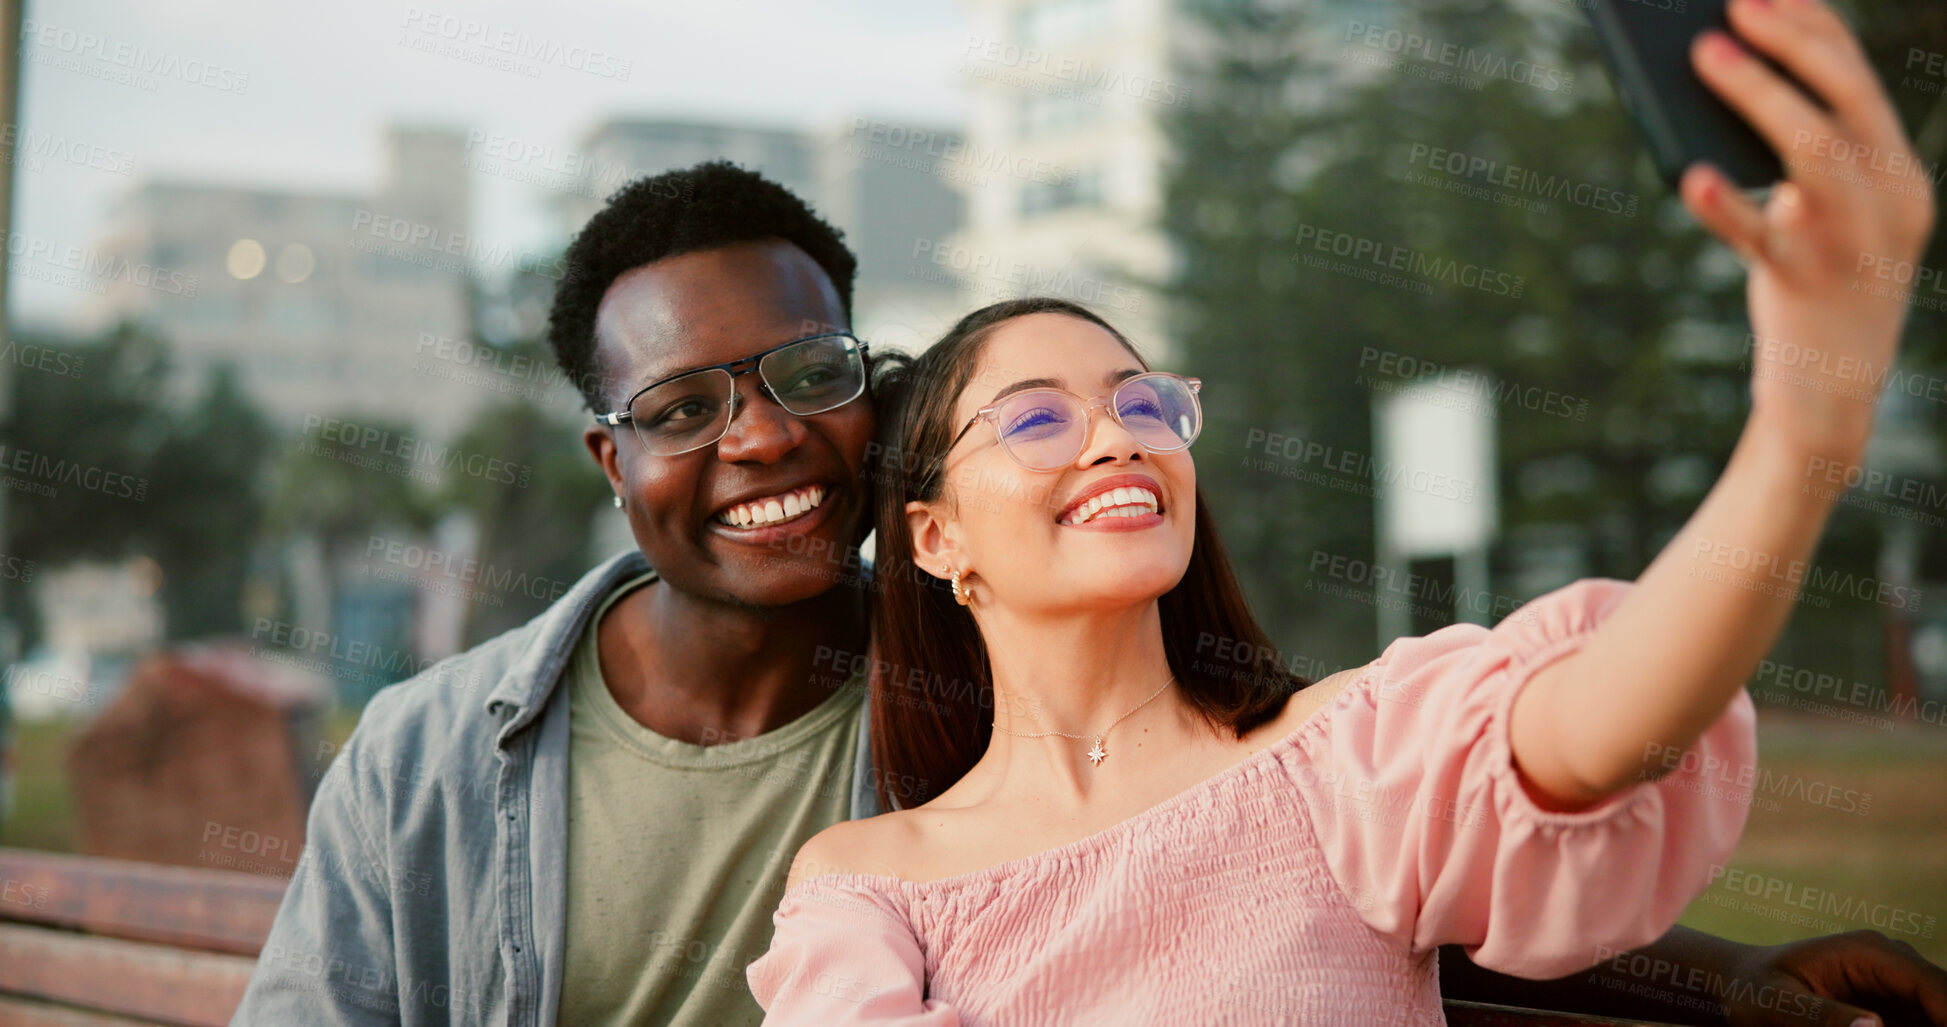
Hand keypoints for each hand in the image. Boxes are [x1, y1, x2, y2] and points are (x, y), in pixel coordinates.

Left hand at [1682, 0, 1936, 465]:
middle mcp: (1888, 198)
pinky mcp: (1802, 283)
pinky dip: (1723, 202)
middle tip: (1733, 5)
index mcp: (1899, 173)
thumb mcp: (1829, 215)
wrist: (1833, 394)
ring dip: (1756, 96)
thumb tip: (1733, 82)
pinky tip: (1690, 174)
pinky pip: (1757, 235)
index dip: (1815, 28)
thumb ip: (1802, 159)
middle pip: (1843, 100)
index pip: (1860, 82)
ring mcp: (1850, 240)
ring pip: (1809, 151)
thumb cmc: (1817, 288)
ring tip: (1702, 57)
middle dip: (1790, 43)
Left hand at [1725, 930, 1946, 1025]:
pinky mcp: (1895, 1006)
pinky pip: (1921, 1020)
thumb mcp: (1775, 1006)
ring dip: (1931, 1025)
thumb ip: (1821, 1017)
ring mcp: (1897, 985)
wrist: (1738, 984)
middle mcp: (1893, 964)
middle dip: (1943, 1023)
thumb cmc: (1751, 990)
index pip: (1933, 986)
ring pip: (1935, 1013)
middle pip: (1942, 1001)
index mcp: (1868, 953)